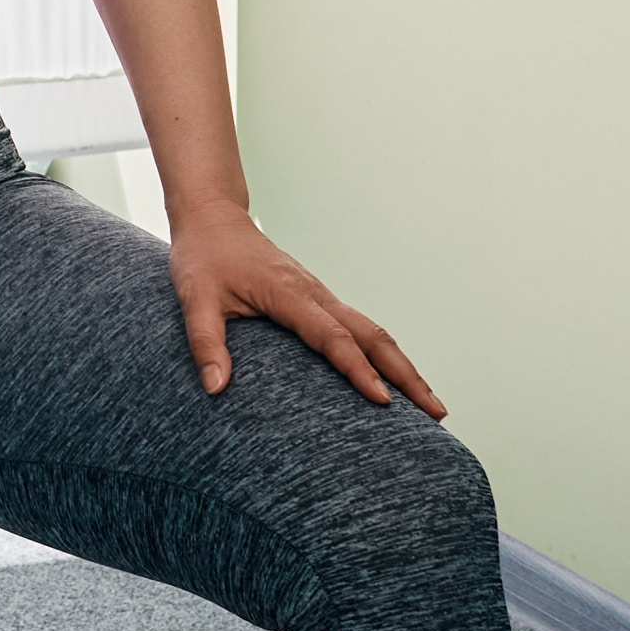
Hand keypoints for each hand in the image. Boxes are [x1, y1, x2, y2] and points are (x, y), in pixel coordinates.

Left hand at [167, 203, 445, 416]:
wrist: (212, 217)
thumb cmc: (203, 256)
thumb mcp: (193, 297)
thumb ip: (205, 341)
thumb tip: (215, 387)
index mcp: (289, 294)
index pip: (332, 337)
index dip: (358, 369)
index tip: (383, 401)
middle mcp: (314, 293)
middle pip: (372, 335)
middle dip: (406, 374)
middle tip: (436, 413)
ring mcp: (320, 295)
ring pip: (372, 331)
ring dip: (403, 366)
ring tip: (431, 404)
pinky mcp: (318, 298)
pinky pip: (359, 328)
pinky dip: (384, 353)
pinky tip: (393, 377)